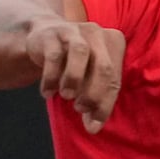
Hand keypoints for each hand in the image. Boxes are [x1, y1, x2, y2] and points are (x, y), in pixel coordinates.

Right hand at [25, 17, 125, 133]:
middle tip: (81, 109)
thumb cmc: (74, 61)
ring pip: (81, 53)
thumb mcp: (87, 76)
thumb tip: (93, 127)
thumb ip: (94, 98)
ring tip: (67, 96)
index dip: (105, 104)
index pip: (114, 78)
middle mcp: (97, 33)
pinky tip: (47, 93)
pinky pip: (54, 56)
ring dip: (75, 79)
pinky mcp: (52, 33)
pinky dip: (51, 77)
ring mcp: (75, 30)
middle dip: (94, 93)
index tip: (94, 125)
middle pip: (103, 66)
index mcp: (113, 42)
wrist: (45, 35)